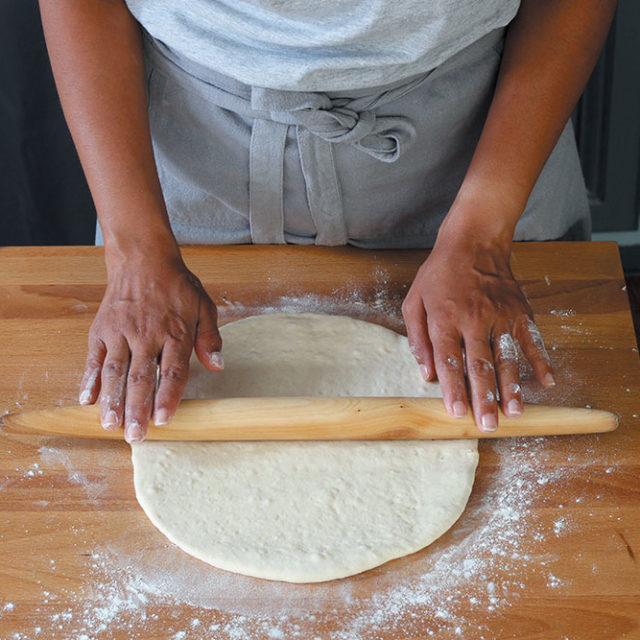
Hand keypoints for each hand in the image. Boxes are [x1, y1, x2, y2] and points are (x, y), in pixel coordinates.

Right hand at [77, 253, 222, 442]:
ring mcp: (121, 332)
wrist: (143, 260)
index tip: (164, 420)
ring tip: (110, 425)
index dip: (168, 397)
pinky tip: (86, 400)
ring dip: (111, 400)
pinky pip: (94, 358)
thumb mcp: (204, 307)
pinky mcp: (101, 330)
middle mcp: (146, 335)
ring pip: (115, 371)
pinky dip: (89, 379)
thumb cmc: (177, 287)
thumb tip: (218, 366)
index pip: (172, 371)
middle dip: (137, 409)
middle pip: (141, 377)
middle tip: (135, 436)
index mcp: (174, 333)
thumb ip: (210, 338)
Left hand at [402, 231, 554, 432]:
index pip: (449, 359)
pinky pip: (532, 340)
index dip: (452, 388)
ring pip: (507, 357)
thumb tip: (425, 372)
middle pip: (479, 364)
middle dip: (483, 397)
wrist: (474, 242)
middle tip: (487, 425)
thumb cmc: (439, 274)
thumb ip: (417, 337)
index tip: (456, 412)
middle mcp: (474, 319)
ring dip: (511, 387)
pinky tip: (547, 382)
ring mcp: (501, 315)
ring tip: (513, 413)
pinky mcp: (520, 312)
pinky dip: (541, 361)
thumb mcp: (415, 301)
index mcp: (445, 318)